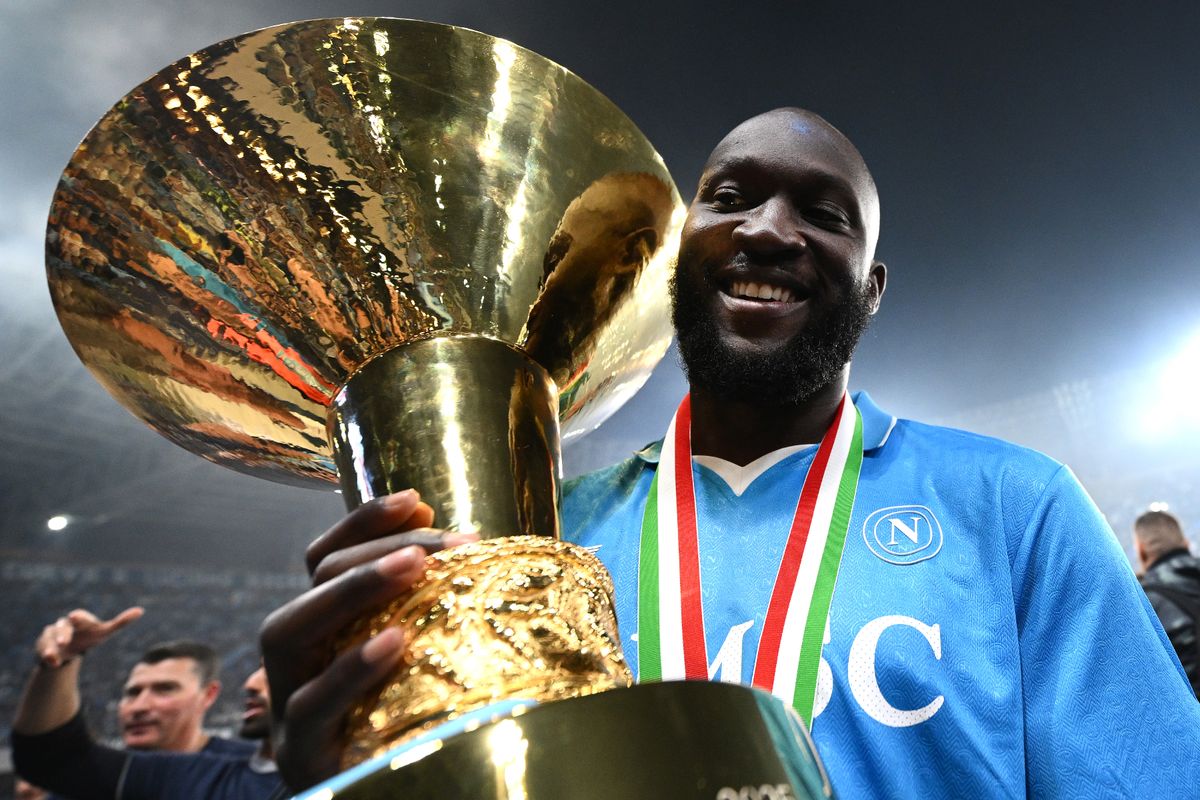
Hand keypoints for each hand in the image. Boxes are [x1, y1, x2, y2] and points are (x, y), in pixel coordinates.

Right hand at [35, 606, 143, 667]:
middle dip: (63, 633)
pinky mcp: (44, 647)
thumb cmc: (90, 636)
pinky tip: (51, 663)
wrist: (69, 647)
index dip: (78, 617)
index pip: (79, 617)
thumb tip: (141, 610)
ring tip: (53, 657)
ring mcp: (52, 636)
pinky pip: (43, 651)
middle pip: (62, 627)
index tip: (74, 617)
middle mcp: (64, 626)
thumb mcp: (104, 631)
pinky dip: (46, 656)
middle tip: (64, 641)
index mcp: (80, 621)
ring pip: (50, 639)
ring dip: (51, 647)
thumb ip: (121, 622)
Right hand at [261, 489, 478, 790]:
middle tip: (438, 540)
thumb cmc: (416, 728)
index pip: (323, 560)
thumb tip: (474, 545)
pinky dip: (351, 668)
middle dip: (373, 550)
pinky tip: (396, 641)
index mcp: (322, 634)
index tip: (416, 499)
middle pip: (312, 583)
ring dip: (353, 589)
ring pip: (288, 630)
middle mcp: (294, 662)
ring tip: (415, 565)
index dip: (362, 523)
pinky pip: (312, 706)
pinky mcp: (301, 756)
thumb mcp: (420, 662)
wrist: (409, 793)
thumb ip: (430, 610)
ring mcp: (288, 708)